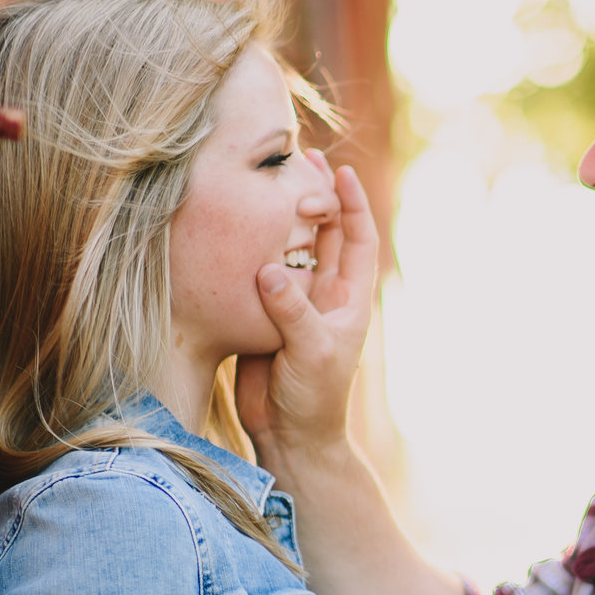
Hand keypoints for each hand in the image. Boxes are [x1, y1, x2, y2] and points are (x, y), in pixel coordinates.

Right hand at [237, 153, 376, 458]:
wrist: (289, 436)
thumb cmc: (313, 398)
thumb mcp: (309, 351)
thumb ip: (291, 310)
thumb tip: (269, 270)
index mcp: (349, 300)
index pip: (358, 240)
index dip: (353, 205)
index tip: (341, 171)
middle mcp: (324, 296)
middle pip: (325, 235)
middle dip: (316, 198)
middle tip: (300, 158)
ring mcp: (294, 304)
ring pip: (291, 250)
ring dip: (282, 218)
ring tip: (268, 180)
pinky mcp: (265, 315)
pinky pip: (261, 273)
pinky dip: (253, 249)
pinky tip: (236, 224)